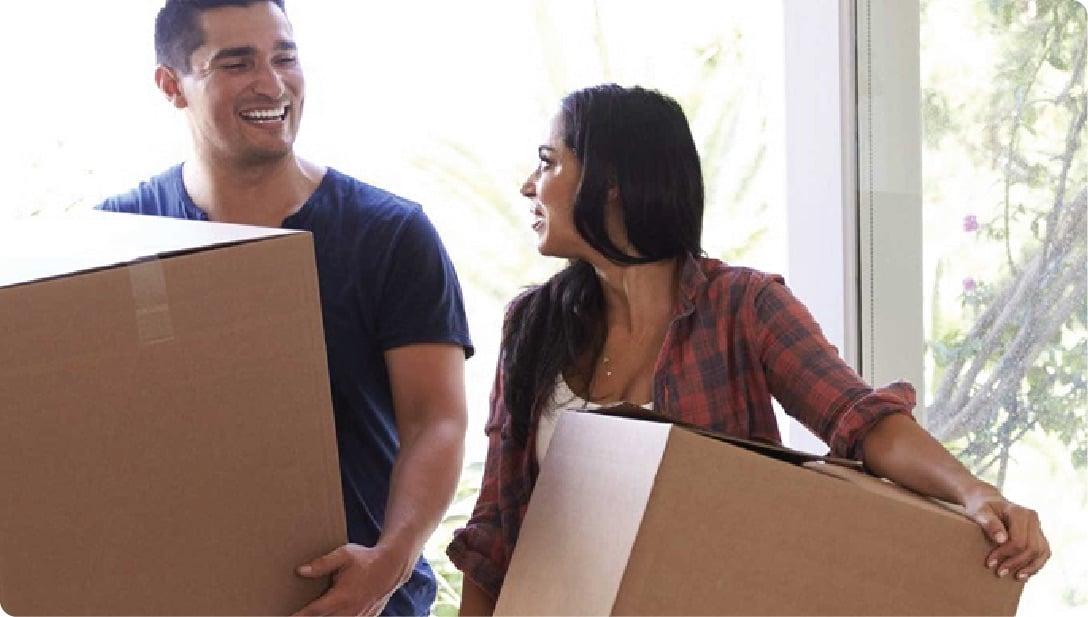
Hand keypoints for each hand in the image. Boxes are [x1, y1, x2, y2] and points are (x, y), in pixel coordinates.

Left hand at [293, 543, 409, 615]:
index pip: (314, 611)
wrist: (392, 566)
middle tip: (295, 616)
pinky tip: (332, 614)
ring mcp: (358, 616)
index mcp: (341, 596)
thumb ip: (323, 563)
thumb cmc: (365, 559)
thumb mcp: (344, 555)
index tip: (287, 616)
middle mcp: (350, 610)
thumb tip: (300, 571)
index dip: (299, 616)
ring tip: (310, 616)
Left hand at [962, 484, 1050, 580]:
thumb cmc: (981, 507)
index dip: (1005, 554)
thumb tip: (1002, 539)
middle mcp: (1032, 519)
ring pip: (1041, 552)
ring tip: (1015, 577)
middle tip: (999, 572)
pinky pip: (1043, 553)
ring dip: (1029, 567)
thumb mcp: (979, 512)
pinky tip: (1025, 574)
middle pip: (1031, 548)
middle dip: (1015, 563)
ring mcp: (1037, 527)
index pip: (1018, 540)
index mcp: (1020, 512)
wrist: (988, 501)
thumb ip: (989, 523)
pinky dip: (1036, 565)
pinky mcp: (1038, 535)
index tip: (990, 563)